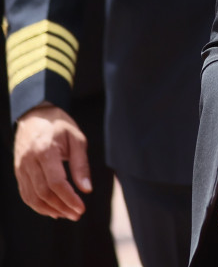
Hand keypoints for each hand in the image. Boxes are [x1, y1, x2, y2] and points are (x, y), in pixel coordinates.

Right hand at [13, 104, 89, 219]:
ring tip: (66, 214)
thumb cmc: (60, 125)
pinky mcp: (18, 172)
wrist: (36, 115)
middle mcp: (29, 161)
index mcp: (45, 151)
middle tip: (76, 214)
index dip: (69, 198)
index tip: (81, 208)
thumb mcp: (77, 139)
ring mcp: (21, 168)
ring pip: (32, 197)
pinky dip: (37, 205)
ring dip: (49, 209)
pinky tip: (52, 209)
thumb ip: (81, 165)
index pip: (56, 182)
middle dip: (61, 206)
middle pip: (43, 192)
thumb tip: (86, 189)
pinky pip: (25, 193)